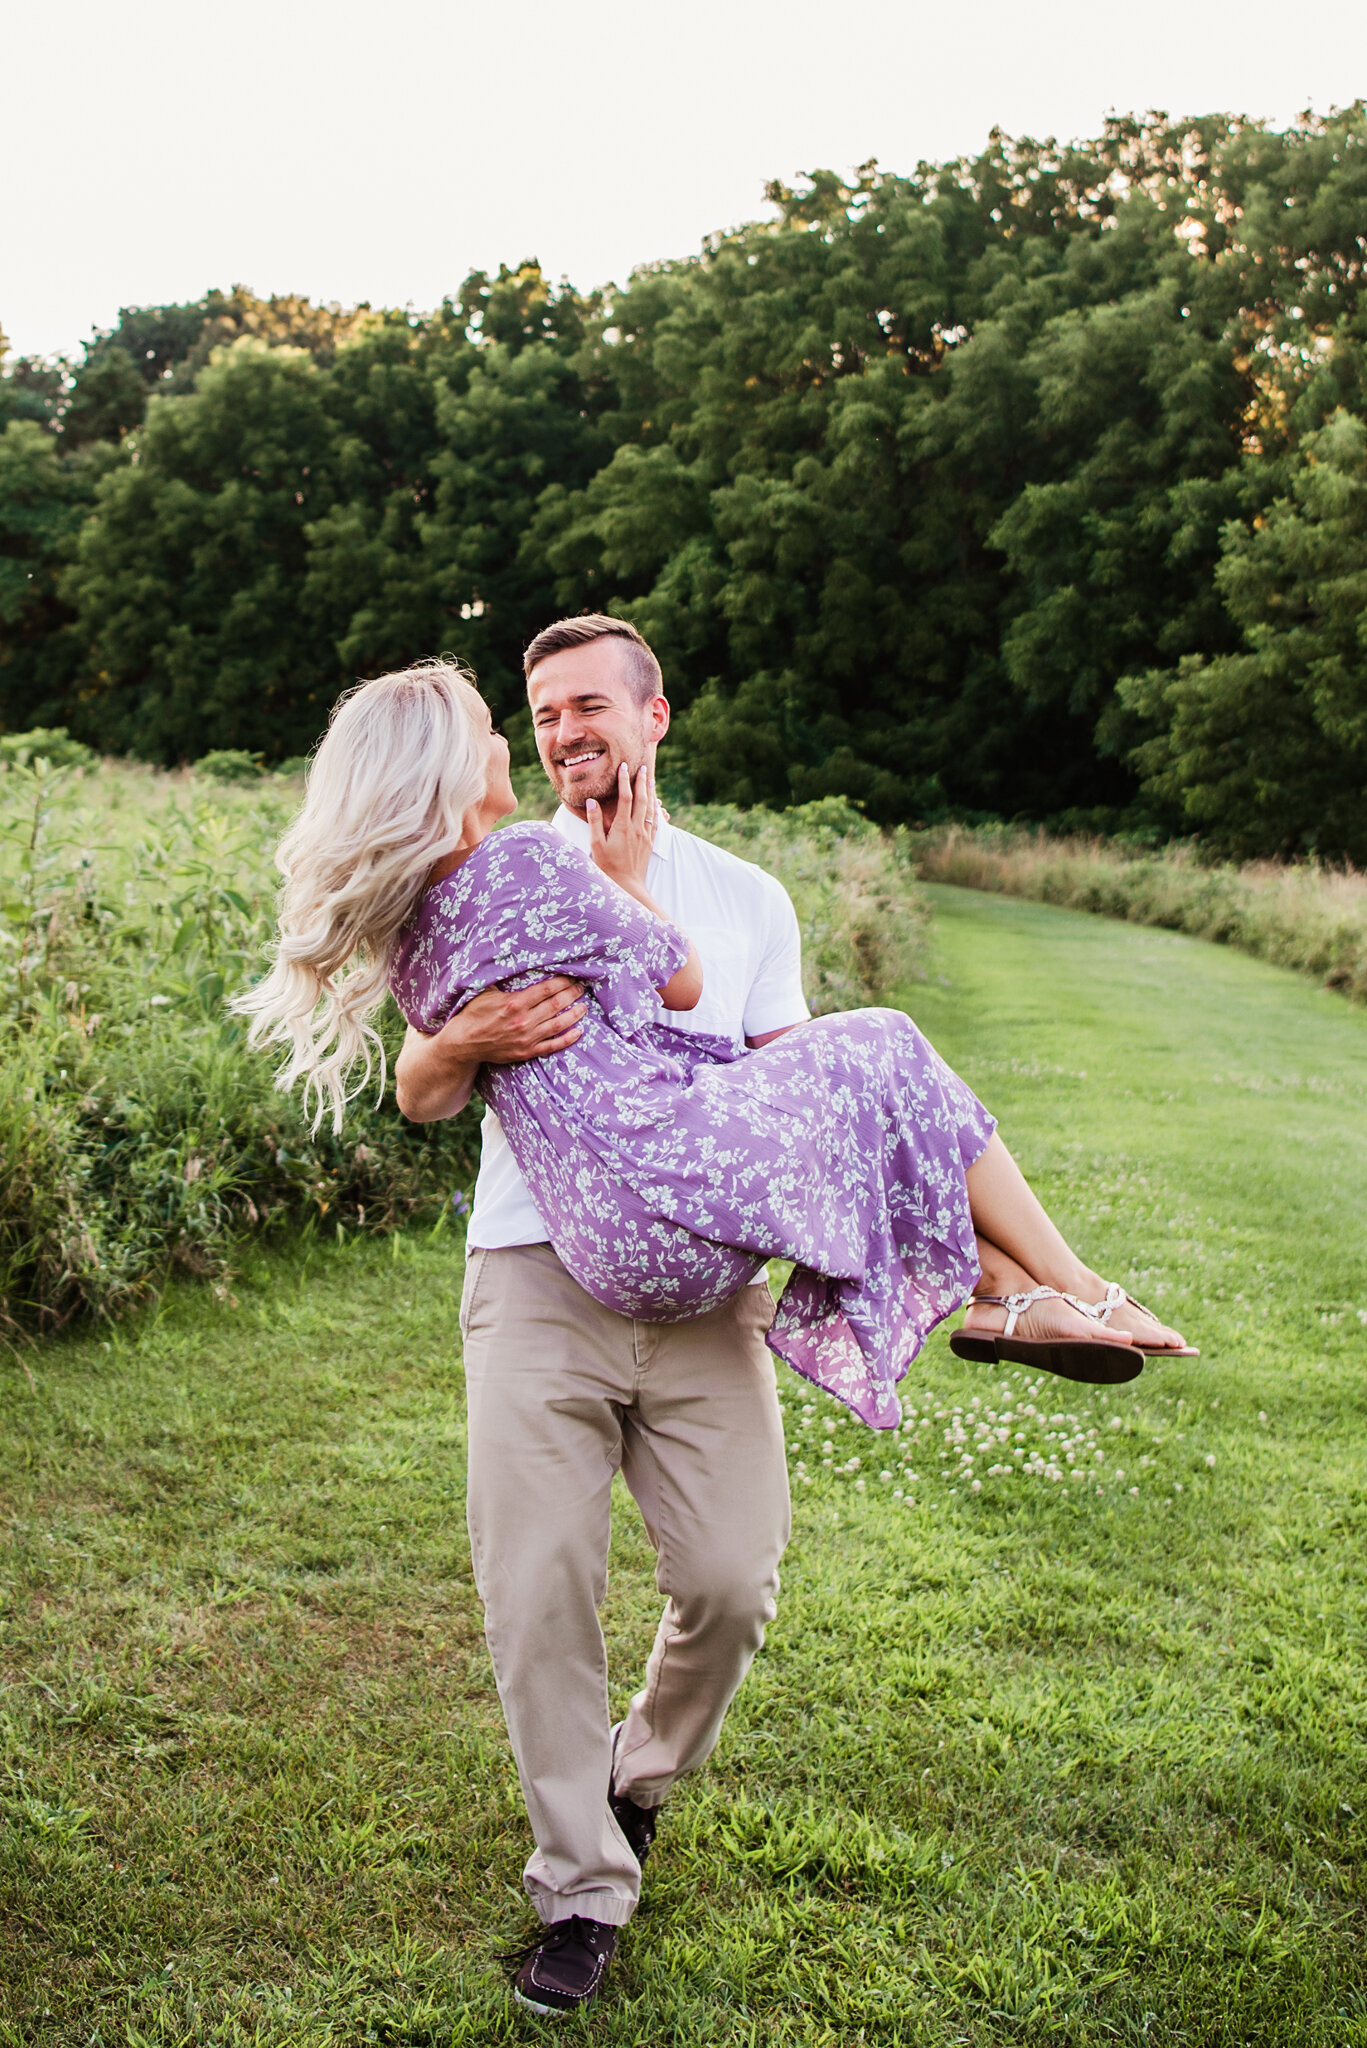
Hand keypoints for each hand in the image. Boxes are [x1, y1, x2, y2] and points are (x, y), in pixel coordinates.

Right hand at [446, 977, 587, 1064]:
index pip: (547, 989)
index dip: (563, 981)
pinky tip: (579, 1031)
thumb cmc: (473, 1014)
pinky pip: (553, 1046)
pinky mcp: (527, 1052)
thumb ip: (500, 977)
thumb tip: (510, 959)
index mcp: (515, 1003)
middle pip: (557, 1004)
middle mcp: (524, 1020)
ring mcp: (527, 1038)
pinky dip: (568, 1039)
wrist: (463, 1043)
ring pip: (559, 1024)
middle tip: (581, 988)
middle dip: (572, 994)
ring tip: (584, 1006)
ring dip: (575, 1014)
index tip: (572, 976)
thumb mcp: (485, 991)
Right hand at [587, 762, 657, 889]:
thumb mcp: (596, 845)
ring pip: (651, 809)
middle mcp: (637, 829)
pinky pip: (655, 821)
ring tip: (650, 780)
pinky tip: (656, 803)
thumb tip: (591, 802)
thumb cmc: (608, 866)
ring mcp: (645, 835)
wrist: (627, 885)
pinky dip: (656, 809)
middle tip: (642, 767)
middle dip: (641, 782)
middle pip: (642, 800)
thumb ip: (595, 822)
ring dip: (650, 793)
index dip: (625, 781)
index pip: (625, 798)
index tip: (624, 767)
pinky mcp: (650, 842)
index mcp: (623, 827)